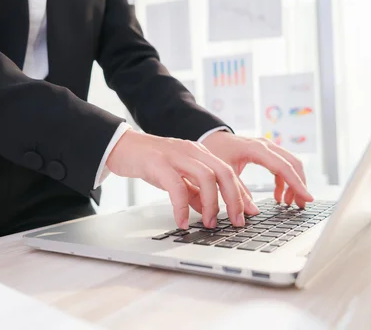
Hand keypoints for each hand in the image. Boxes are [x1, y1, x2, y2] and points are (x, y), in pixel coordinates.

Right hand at [106, 129, 259, 228]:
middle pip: (224, 173)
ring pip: (206, 177)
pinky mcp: (159, 163)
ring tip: (209, 224)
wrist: (122, 146)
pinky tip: (181, 221)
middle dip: (234, 199)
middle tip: (236, 222)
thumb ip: (193, 192)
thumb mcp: (177, 177)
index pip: (228, 173)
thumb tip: (208, 210)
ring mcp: (177, 155)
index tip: (248, 214)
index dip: (241, 194)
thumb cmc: (150, 162)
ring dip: (212, 204)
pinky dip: (181, 207)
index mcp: (200, 154)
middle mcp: (192, 151)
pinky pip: (176, 186)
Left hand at [201, 131, 313, 208]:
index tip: (307, 198)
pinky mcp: (266, 153)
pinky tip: (279, 197)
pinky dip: (284, 182)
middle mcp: (266, 145)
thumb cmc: (214, 150)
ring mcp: (267, 148)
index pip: (283, 167)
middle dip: (300, 185)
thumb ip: (236, 191)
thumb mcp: (222, 172)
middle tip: (301, 205)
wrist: (210, 137)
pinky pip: (282, 168)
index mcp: (256, 148)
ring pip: (290, 165)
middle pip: (292, 164)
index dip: (297, 183)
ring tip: (290, 204)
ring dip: (293, 184)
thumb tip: (252, 212)